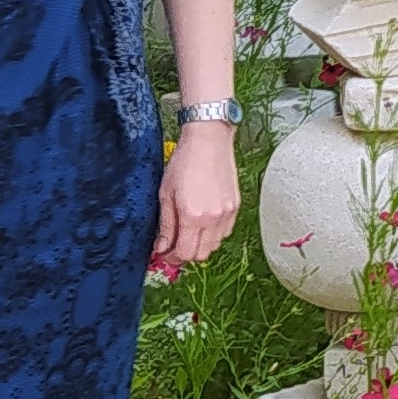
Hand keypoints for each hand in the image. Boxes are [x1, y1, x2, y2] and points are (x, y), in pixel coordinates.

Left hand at [157, 121, 241, 267]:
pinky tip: (202, 223)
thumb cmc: (184, 162)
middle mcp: (213, 218)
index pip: (185, 253)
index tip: (163, 253)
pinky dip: (213, 235)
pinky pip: (225, 233)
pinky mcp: (235, 207)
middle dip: (185, 254)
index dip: (172, 257)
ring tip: (187, 233)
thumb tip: (162, 247)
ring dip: (200, 245)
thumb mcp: (166, 194)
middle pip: (201, 254)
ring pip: (214, 246)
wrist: (209, 141)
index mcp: (193, 216)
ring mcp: (227, 214)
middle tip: (173, 246)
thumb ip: (166, 225)